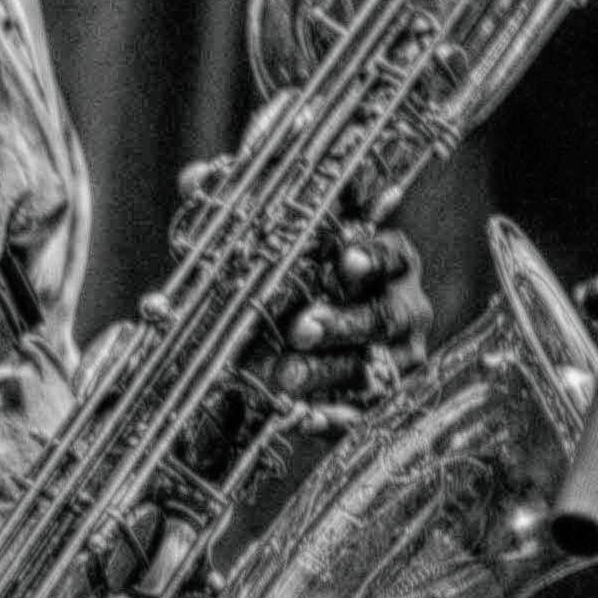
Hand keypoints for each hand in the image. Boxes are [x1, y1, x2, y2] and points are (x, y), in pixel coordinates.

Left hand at [186, 164, 428, 419]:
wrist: (313, 342)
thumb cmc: (303, 278)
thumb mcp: (282, 242)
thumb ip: (244, 207)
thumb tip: (193, 178)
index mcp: (389, 260)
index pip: (391, 254)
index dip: (370, 257)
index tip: (344, 261)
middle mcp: (404, 308)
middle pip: (383, 315)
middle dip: (342, 322)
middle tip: (298, 328)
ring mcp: (399, 359)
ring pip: (371, 367)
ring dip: (326, 371)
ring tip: (283, 375)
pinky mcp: (384, 402)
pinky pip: (364, 415)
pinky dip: (333, 418)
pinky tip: (300, 416)